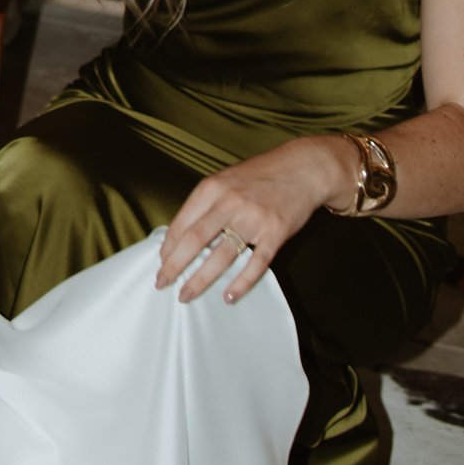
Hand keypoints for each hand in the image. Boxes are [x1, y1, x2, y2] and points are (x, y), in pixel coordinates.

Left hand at [154, 137, 351, 303]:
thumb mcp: (226, 180)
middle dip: (174, 266)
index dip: (168, 247)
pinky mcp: (276, 232)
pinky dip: (241, 283)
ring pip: (221, 256)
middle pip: (195, 241)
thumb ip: (205, 204)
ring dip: (200, 279)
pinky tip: (229, 296)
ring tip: (187, 295)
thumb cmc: (260, 175)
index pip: (182, 222)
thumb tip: (181, 235)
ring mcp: (254, 218)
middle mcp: (230, 202)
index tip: (161, 264)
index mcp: (213, 188)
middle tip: (162, 284)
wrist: (302, 168)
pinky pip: (255, 263)